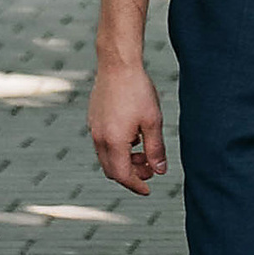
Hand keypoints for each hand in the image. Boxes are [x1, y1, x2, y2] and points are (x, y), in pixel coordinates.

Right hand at [89, 59, 167, 194]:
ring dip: (125, 161)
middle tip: (150, 170)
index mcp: (114, 142)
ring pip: (107, 157)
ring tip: (144, 151)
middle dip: (131, 174)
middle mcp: (99, 139)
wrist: (117, 64)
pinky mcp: (93, 119)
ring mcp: (94, 128)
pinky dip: (117, 148)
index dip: (136, 185)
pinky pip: (103, 143)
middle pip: (112, 170)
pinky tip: (133, 136)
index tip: (148, 190)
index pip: (123, 175)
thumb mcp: (153, 121)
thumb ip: (156, 149)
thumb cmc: (138, 90)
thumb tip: (160, 171)